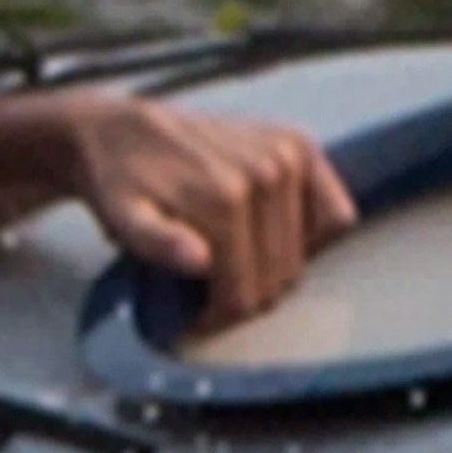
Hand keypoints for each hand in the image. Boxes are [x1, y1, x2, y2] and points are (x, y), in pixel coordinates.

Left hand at [58, 94, 357, 329]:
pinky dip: (312, 236)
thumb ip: (157, 243)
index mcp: (226, 196)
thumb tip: (201, 261)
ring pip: (304, 255)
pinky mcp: (299, 145)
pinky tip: (272, 236)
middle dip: (244, 296)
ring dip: (271, 270)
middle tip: (211, 296)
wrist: (117, 131)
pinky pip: (335, 213)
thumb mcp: (121, 217)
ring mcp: (287, 156)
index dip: (218, 317)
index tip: (194, 321)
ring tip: (233, 264)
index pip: (244, 292)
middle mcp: (267, 172)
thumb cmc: (118, 182)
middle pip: (278, 277)